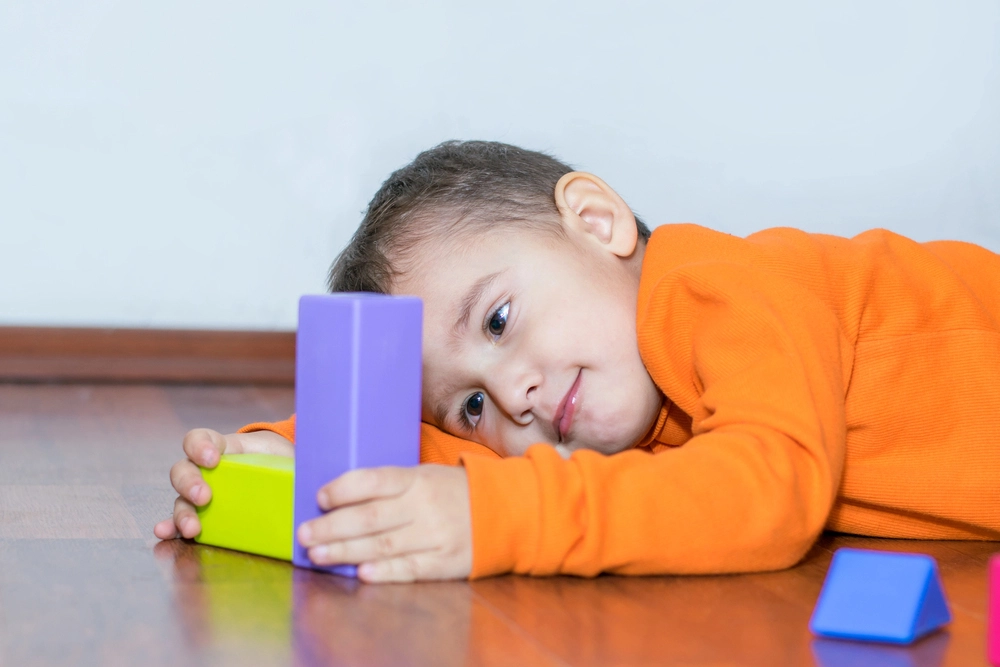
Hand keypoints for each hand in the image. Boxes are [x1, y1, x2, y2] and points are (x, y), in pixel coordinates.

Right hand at [153, 428, 293, 540]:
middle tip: (204, 496)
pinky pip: (182, 521)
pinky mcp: (205, 514)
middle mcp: (205, 469)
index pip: (199, 439)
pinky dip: (172, 527)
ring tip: (191, 527)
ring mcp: (201, 492)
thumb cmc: (278, 458)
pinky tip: (165, 533)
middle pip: (183, 470)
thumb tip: (304, 476)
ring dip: (182, 513)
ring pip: (180, 499)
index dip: (200, 446)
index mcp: (223, 448)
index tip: (212, 458)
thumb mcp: (282, 453)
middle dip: (190, 483)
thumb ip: (286, 458)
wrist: (283, 471)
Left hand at [297, 465, 471, 582]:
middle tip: (304, 534)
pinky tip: (362, 574)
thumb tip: (339, 497)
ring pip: (382, 545)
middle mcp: (423, 506)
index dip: (343, 489)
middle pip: (370, 518)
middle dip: (332, 527)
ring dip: (346, 552)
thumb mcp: (424, 475)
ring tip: (318, 555)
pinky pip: (409, 568)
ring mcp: (435, 535)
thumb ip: (389, 486)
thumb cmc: (452, 491)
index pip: (373, 481)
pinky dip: (385, 572)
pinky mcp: (444, 562)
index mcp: (416, 479)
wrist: (504, 511)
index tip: (319, 497)